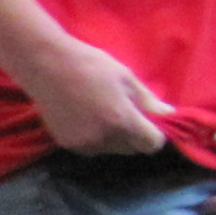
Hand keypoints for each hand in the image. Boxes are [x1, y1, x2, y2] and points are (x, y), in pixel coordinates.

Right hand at [18, 37, 172, 156]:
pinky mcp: (67, 144)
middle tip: (124, 111)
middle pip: (132, 149)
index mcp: (122, 121)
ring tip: (102, 113)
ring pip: (111, 149)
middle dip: (134, 135)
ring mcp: (84, 144)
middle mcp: (104, 139)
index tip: (149, 121)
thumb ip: (148, 100)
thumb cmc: (90, 65)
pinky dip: (95, 138)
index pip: (152, 144)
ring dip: (114, 138)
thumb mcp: (125, 77)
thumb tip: (169, 114)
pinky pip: (92, 148)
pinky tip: (86, 118)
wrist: (46, 66)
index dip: (155, 134)